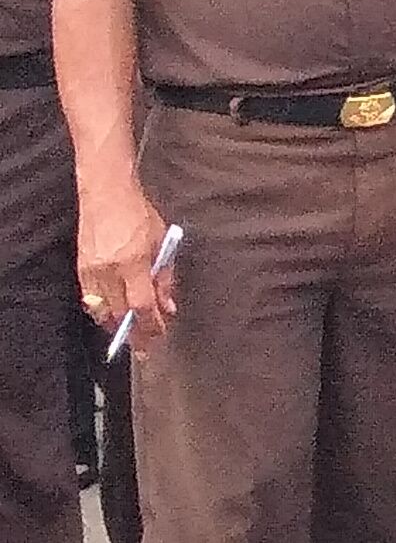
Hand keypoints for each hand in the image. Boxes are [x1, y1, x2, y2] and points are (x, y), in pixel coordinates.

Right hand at [77, 184, 168, 334]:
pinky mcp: (80, 269)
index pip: (142, 305)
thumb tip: (168, 306)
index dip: (152, 325)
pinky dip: (102, 312)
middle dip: (135, 333)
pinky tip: (113, 318)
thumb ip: (165, 276)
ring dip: (118, 326)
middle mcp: (109, 270)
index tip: (160, 336)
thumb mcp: (162, 242)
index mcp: (133, 262)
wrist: (106, 194)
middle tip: (147, 348)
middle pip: (121, 314)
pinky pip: (90, 300)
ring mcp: (91, 271)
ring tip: (131, 336)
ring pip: (104, 311)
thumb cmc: (139, 214)